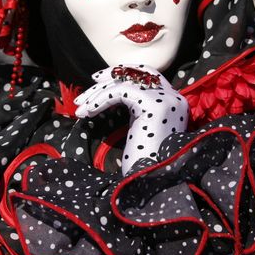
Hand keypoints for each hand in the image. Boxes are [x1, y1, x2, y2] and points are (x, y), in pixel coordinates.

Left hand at [74, 65, 188, 173]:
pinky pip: (120, 91)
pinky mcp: (154, 105)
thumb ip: (135, 107)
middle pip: (138, 72)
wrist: (152, 182)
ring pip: (125, 82)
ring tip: (80, 106)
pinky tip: (88, 111)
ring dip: (98, 92)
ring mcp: (166, 100)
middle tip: (87, 86)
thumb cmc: (143, 163)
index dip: (124, 72)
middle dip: (110, 76)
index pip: (149, 74)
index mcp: (174, 103)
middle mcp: (174, 98)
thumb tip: (112, 90)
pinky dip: (101, 99)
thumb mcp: (140, 127)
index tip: (99, 79)